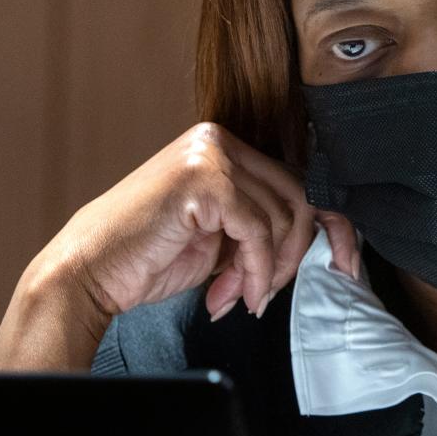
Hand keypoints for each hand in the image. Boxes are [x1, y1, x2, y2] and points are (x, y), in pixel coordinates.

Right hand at [35, 122, 357, 323]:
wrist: (88, 272)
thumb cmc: (149, 256)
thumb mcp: (221, 237)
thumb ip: (262, 228)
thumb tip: (317, 242)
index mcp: (224, 146)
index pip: (298, 181)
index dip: (333, 225)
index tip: (348, 262)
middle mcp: (220, 140)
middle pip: (298, 198)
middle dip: (292, 256)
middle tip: (264, 293)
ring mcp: (211, 154)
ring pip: (282, 217)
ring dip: (268, 270)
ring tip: (238, 295)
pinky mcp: (205, 179)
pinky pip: (258, 231)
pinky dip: (256, 270)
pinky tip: (235, 294)